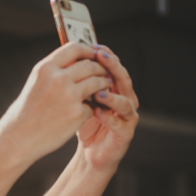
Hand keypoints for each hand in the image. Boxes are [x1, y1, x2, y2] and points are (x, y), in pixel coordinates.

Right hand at [0, 42, 111, 164]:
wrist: (19, 135)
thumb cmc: (28, 108)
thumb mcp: (37, 82)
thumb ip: (56, 70)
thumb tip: (80, 60)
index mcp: (45, 68)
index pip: (74, 48)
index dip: (88, 50)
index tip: (94, 55)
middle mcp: (58, 78)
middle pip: (90, 65)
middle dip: (100, 69)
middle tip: (103, 74)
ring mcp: (70, 96)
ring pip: (98, 82)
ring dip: (103, 85)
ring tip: (102, 90)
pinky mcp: (78, 113)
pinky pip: (95, 104)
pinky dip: (94, 107)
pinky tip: (89, 109)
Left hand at [73, 46, 139, 172]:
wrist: (89, 150)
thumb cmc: (84, 120)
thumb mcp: (80, 96)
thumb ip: (79, 79)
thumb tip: (67, 54)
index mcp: (116, 88)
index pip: (115, 67)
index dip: (106, 55)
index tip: (94, 45)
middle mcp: (126, 100)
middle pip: (124, 80)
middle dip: (113, 67)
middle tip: (101, 58)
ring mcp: (127, 118)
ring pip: (126, 102)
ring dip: (112, 95)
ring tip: (98, 91)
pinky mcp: (124, 134)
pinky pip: (119, 124)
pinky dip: (109, 118)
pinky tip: (97, 112)